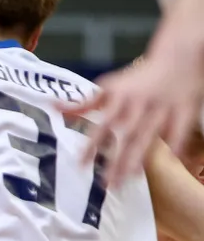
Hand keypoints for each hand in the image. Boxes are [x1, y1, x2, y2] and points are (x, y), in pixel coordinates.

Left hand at [65, 35, 203, 186]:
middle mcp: (141, 104)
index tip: (81, 165)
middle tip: (107, 185)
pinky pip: (181, 128)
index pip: (102, 125)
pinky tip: (173, 161)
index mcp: (121, 98)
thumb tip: (55, 107)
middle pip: (127, 135)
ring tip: (130, 178)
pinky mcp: (185, 108)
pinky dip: (178, 143)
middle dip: (117, 160)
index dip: (92, 145)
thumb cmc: (138, 78)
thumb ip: (86, 102)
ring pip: (151, 135)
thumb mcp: (110, 86)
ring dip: (141, 157)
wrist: (177, 55)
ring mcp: (164, 107)